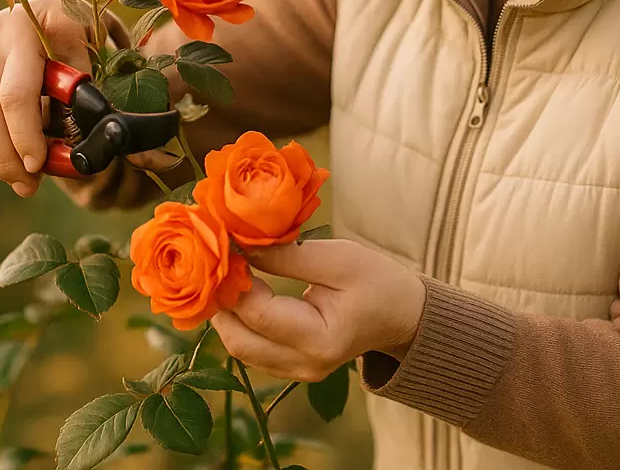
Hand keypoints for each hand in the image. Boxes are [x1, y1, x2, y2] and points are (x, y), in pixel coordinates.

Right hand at [0, 0, 88, 196]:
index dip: (25, 135)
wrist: (48, 5)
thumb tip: (70, 140)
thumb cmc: (76, 30)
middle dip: (6, 158)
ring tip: (18, 180)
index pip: (15, 95)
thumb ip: (80, 87)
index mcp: (26, 30)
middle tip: (28, 185)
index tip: (39, 164)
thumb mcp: (89, 45)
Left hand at [211, 239, 426, 382]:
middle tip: (216, 263)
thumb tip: (242, 247)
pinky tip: (240, 292)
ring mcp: (298, 373)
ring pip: (241, 348)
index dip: (236, 282)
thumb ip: (290, 256)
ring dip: (227, 313)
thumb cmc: (377, 281)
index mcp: (320, 340)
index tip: (227, 249)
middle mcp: (305, 366)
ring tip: (225, 274)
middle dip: (222, 302)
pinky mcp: (292, 368)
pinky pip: (253, 348)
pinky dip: (241, 322)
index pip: (260, 315)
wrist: (403, 315)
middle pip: (240, 341)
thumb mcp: (339, 258)